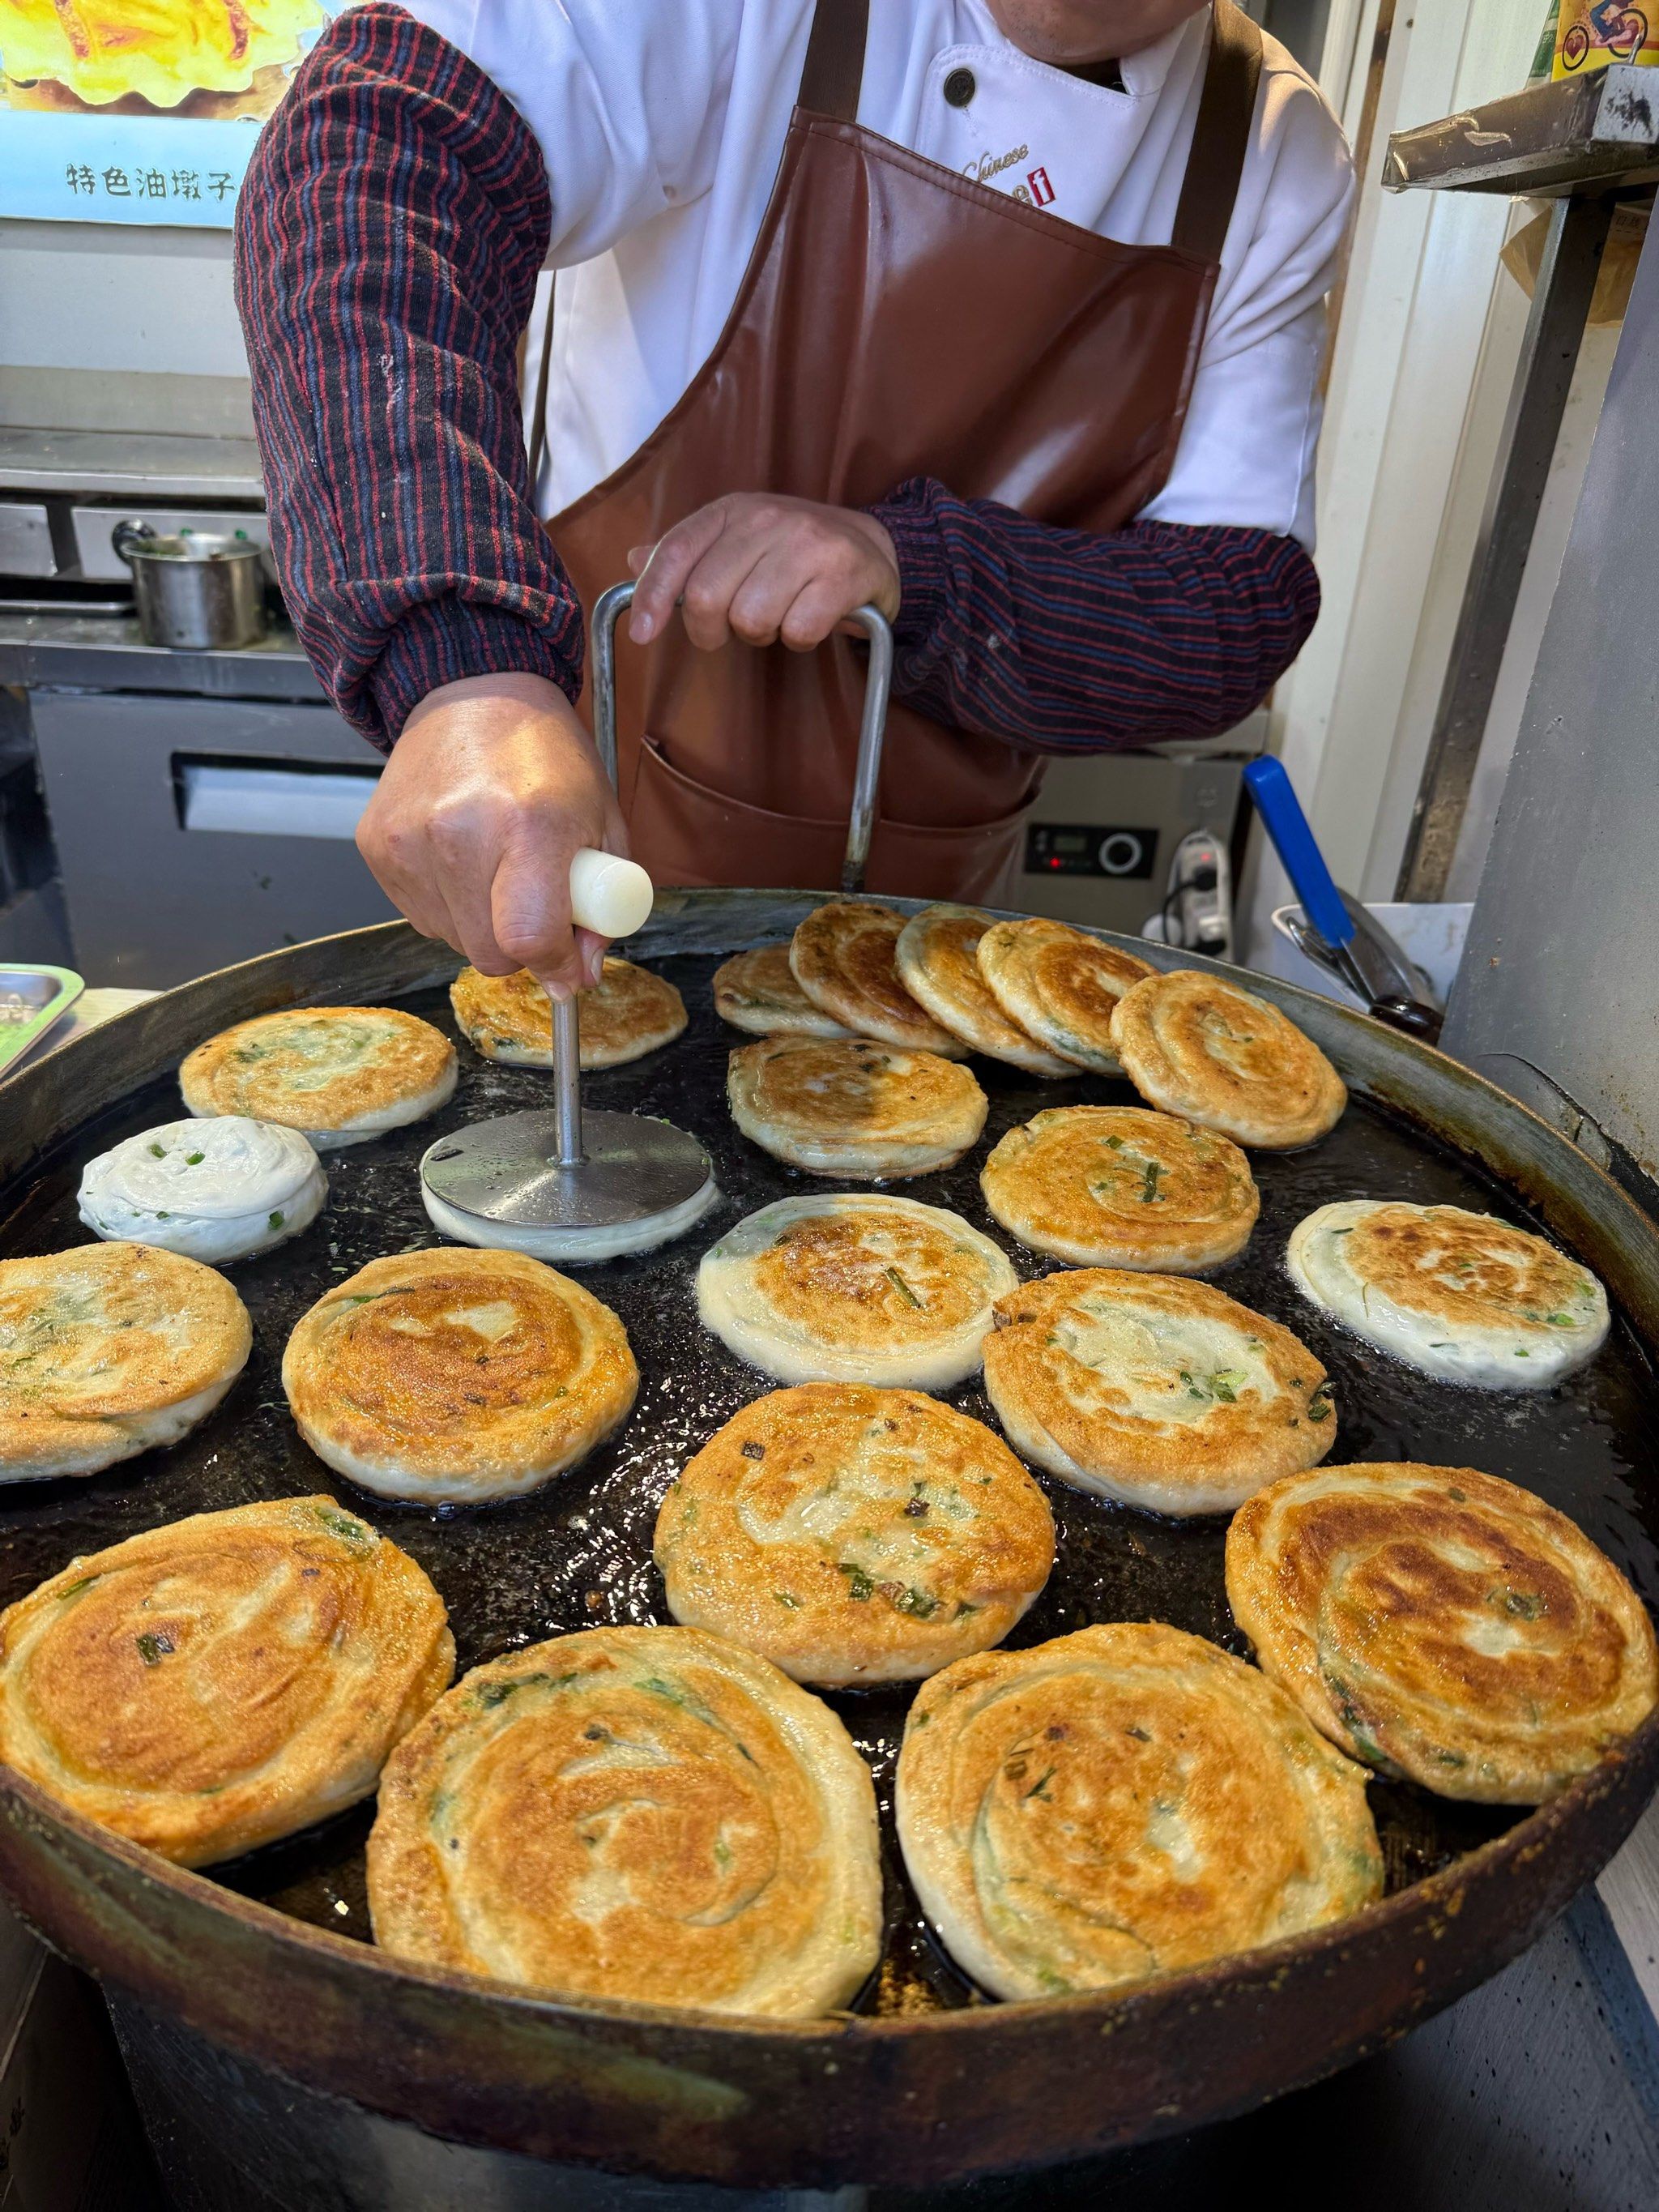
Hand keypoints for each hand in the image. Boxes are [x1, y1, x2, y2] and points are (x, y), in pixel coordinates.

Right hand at [356, 673, 626, 999]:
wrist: (473, 694)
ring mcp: (409, 840)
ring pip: (452, 940)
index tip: (567, 963)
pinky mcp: (376, 845)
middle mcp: (459, 832)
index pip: (529, 938)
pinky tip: (460, 858)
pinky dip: (446, 904)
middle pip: (489, 953)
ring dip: (480, 923)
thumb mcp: (601, 822)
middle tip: (533, 898)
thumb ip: (602, 907)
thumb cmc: (544, 756)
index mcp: (529, 824)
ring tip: (494, 866)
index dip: (554, 964)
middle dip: (519, 944)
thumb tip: (577, 977)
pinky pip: (419, 916)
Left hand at [626, 494, 899, 653]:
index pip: (676, 552)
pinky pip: (798, 631)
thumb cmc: (793, 554)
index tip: (643, 635)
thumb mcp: (737, 540)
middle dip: (712, 630)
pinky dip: (799, 639)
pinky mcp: (843, 574)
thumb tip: (633, 561)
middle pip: (706, 597)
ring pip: (751, 618)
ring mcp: (808, 544)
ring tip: (779, 616)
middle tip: (732, 629)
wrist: (872, 548)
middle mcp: (767, 518)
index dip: (652, 597)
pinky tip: (810, 620)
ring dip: (761, 634)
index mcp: (731, 509)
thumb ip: (688, 554)